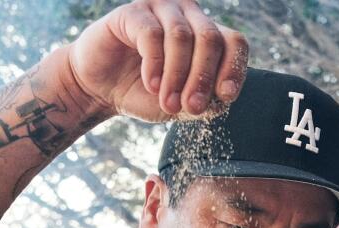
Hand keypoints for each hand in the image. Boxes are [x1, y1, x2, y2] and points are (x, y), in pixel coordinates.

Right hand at [66, 0, 247, 121]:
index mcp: (208, 35)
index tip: (225, 96)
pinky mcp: (134, 12)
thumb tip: (221, 96)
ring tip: (168, 102)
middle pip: (210, 39)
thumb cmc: (147, 94)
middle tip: (191, 107)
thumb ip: (207, 101)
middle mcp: (189, 16)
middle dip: (203, 78)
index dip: (234, 68)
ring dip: (177, 76)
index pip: (235, 43)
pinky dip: (155, 65)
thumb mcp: (184, 105)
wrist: (103, 89)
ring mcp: (161, 9)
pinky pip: (152, 34)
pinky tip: (150, 84)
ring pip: (182, 36)